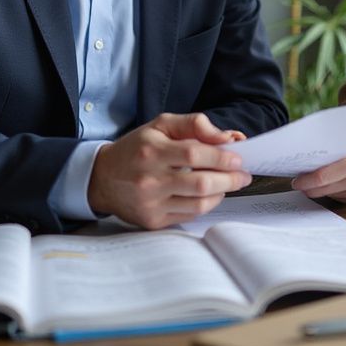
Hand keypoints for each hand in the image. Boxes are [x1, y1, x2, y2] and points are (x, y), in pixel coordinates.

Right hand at [88, 112, 250, 228]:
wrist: (102, 178)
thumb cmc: (136, 147)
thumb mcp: (161, 125)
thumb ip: (194, 124)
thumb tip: (225, 138)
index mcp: (152, 150)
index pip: (195, 154)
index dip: (222, 157)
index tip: (238, 158)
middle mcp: (150, 179)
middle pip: (201, 183)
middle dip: (230, 179)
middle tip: (243, 175)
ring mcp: (151, 203)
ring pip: (198, 203)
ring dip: (221, 193)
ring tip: (229, 184)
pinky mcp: (152, 221)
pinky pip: (189, 215)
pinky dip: (206, 205)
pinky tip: (210, 195)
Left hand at [291, 132, 345, 203]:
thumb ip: (342, 144)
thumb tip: (317, 147)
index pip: (321, 175)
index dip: (304, 179)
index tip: (295, 177)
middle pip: (321, 189)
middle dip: (307, 186)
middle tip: (298, 181)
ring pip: (330, 194)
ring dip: (319, 190)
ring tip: (311, 181)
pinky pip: (342, 197)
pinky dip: (333, 191)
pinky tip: (330, 184)